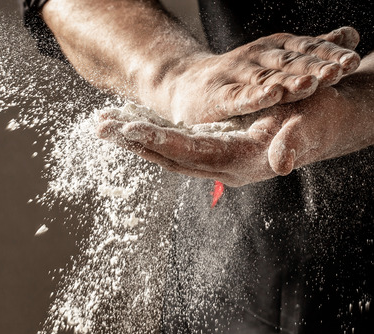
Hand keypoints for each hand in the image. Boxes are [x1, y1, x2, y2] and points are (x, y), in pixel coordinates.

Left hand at [97, 79, 371, 186]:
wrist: (326, 122)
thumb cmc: (320, 119)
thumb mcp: (311, 126)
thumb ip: (294, 143)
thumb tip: (280, 162)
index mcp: (240, 161)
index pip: (190, 152)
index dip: (160, 141)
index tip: (131, 130)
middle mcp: (222, 165)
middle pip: (167, 156)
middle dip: (133, 142)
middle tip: (102, 127)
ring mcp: (216, 159)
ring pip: (166, 153)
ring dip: (134, 141)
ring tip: (104, 126)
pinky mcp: (213, 149)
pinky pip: (175, 146)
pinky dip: (150, 135)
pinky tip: (131, 126)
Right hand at [152, 27, 360, 124]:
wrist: (183, 85)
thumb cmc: (236, 76)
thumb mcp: (275, 59)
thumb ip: (310, 50)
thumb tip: (350, 35)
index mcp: (275, 48)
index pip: (307, 49)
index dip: (330, 54)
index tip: (352, 61)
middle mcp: (257, 57)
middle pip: (291, 62)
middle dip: (317, 67)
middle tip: (339, 71)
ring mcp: (236, 75)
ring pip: (268, 78)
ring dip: (291, 81)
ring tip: (311, 83)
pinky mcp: (218, 96)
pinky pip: (239, 97)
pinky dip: (256, 96)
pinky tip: (271, 95)